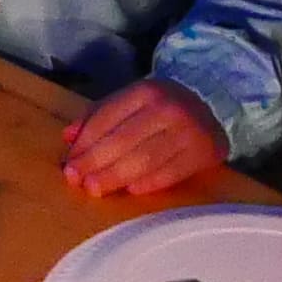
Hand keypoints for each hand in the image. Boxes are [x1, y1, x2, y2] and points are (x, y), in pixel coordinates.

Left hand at [58, 77, 227, 199]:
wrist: (213, 108)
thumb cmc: (162, 108)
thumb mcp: (131, 102)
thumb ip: (99, 117)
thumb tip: (68, 137)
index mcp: (146, 91)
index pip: (107, 118)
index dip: (85, 144)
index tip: (69, 164)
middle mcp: (168, 108)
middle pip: (123, 140)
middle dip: (95, 163)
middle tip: (77, 181)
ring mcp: (189, 130)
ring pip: (145, 159)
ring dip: (116, 177)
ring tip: (96, 189)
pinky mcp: (204, 152)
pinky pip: (170, 173)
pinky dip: (148, 183)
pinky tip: (129, 191)